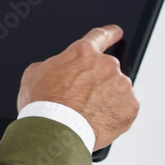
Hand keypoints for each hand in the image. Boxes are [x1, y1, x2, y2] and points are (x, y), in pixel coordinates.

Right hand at [17, 24, 139, 150]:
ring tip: (87, 113)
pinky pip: (124, 108)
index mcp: (83, 53)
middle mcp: (106, 64)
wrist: (55, 132)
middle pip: (106, 69)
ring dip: (106, 98)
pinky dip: (114, 114)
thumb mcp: (34, 74)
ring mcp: (121, 86)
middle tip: (81, 98)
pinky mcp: (130, 107)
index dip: (109, 33)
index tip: (116, 32)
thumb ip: (53, 65)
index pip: (100, 36)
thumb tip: (57, 70)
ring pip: (116, 90)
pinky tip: (97, 120)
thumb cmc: (43, 105)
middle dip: (97, 81)